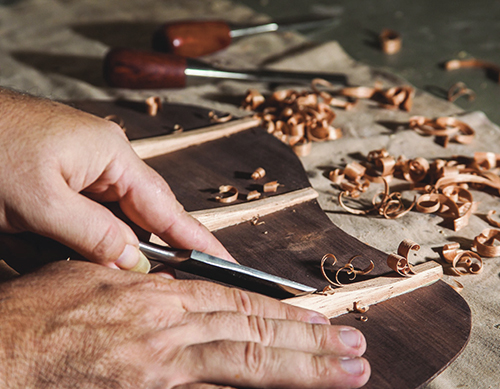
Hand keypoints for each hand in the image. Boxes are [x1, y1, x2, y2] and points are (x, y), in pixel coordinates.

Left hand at [0, 87, 232, 271]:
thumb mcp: (39, 201)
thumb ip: (93, 234)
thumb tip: (134, 261)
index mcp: (111, 152)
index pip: (165, 205)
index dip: (194, 237)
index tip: (222, 260)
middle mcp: (104, 157)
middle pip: (145, 211)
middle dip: (162, 245)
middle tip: (187, 276)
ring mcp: (83, 165)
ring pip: (117, 215)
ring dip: (125, 244)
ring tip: (149, 271)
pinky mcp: (62, 174)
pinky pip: (92, 211)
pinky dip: (97, 236)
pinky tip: (100, 255)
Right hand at [0, 260, 369, 387]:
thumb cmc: (41, 311)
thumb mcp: (100, 276)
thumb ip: (150, 284)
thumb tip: (185, 288)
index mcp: (159, 295)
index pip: (240, 302)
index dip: (285, 313)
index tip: (322, 318)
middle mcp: (170, 332)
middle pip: (256, 336)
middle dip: (312, 346)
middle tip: (357, 351)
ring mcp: (161, 371)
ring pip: (245, 367)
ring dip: (298, 371)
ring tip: (345, 373)